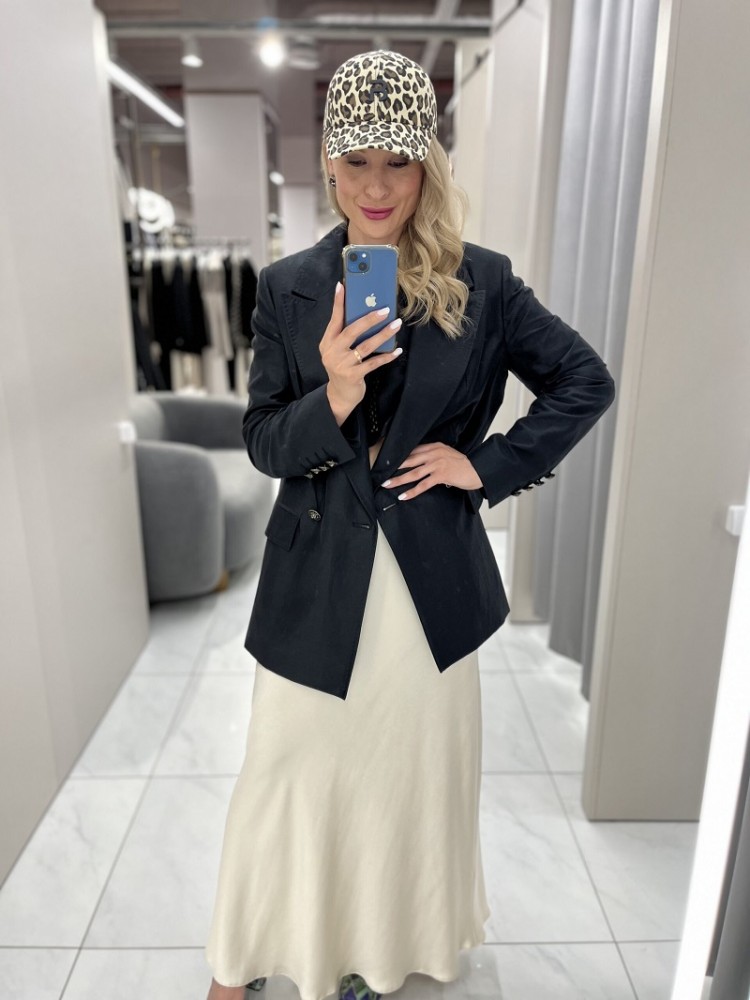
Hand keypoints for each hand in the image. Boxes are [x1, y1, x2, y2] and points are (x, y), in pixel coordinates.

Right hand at [320, 282, 402, 424]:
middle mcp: (332, 352)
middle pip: (352, 331)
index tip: (342, 286)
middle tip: (385, 310)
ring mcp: (342, 364)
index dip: (338, 303)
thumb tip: (365, 314)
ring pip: (366, 346)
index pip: (334, 319)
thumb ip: (345, 336)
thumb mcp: (338, 351)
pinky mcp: (353, 376)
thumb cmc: (342, 368)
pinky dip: (386, 356)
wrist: (339, 396)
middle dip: (369, 319)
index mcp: (327, 342)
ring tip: (396, 325)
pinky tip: (397, 351)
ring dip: (383, 335)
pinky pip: (373, 363)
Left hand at [382, 443, 483, 499]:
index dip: (399, 458)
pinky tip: (404, 496)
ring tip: (388, 485)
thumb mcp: (447, 454)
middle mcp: (434, 453)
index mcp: (434, 446)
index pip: (413, 451)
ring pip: (413, 473)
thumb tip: (420, 463)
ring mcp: (437, 464)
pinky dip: (412, 491)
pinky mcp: (441, 475)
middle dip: (394, 468)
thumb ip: (434, 456)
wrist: (478, 470)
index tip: (388, 463)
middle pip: (409, 460)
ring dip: (399, 480)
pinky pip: (423, 485)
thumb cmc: (463, 464)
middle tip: (381, 473)